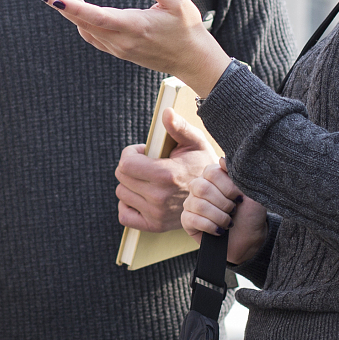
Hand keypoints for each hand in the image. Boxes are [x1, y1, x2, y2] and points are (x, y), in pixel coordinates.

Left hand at [37, 0, 229, 95]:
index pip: (94, 16)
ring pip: (86, 31)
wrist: (193, 61)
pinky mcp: (120, 52)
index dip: (71, 6)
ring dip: (72, 13)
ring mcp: (119, 49)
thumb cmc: (188, 28)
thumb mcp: (176, 0)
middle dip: (62, 7)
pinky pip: (93, 38)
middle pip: (83, 23)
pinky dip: (82, 23)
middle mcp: (122, 41)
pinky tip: (80, 10)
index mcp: (134, 26)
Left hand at [115, 110, 218, 232]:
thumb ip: (178, 127)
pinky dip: (128, 204)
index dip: (131, 153)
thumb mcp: (195, 142)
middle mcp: (159, 197)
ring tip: (149, 179)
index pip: (126, 163)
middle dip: (131, 166)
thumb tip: (166, 113)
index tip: (144, 151)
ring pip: (121, 193)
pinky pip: (125, 215)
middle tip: (149, 164)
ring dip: (131, 184)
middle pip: (121, 176)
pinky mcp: (154, 226)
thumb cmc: (203, 165)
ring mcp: (156, 214)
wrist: (217, 197)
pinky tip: (142, 195)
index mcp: (167, 175)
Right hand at [183, 159, 268, 265]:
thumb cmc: (251, 213)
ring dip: (219, 217)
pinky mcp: (187, 220)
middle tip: (234, 211)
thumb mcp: (251, 192)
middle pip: (202, 187)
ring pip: (198, 205)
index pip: (211, 172)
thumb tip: (222, 159)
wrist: (249, 238)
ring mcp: (192, 203)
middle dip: (223, 203)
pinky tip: (220, 231)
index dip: (227, 186)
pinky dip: (210, 226)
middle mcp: (200, 186)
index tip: (240, 198)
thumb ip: (239, 174)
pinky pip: (191, 219)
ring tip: (229, 223)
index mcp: (214, 176)